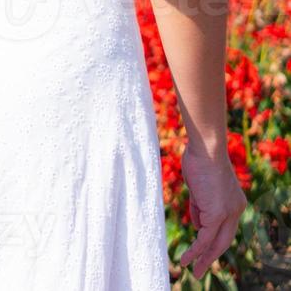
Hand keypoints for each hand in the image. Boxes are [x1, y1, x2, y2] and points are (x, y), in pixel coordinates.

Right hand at [179, 145, 246, 280]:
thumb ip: (199, 206)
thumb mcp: (199, 188)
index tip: (201, 250)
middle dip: (211, 257)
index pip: (223, 227)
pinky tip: (186, 259)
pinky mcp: (217, 214)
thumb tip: (197, 225)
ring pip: (216, 243)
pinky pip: (205, 238)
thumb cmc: (199, 161)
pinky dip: (196, 251)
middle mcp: (235, 210)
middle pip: (224, 240)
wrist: (206, 150)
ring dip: (203, 258)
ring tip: (193, 271)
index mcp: (233, 203)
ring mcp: (228, 213)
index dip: (212, 239)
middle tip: (200, 270)